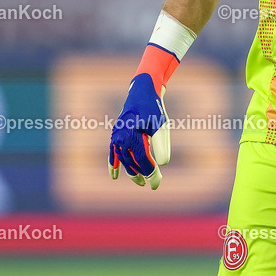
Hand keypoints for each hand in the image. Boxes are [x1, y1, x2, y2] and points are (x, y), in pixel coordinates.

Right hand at [109, 73, 170, 189]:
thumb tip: (162, 164)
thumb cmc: (154, 109)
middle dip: (142, 174)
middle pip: (132, 162)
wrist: (143, 91)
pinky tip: (114, 176)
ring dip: (130, 171)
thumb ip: (162, 145)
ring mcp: (117, 136)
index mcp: (133, 136)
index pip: (143, 161)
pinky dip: (113, 164)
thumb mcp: (161, 126)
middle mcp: (121, 137)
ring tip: (139, 180)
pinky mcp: (116, 133)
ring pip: (123, 159)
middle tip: (152, 184)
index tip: (156, 184)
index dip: (150, 174)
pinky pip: (112, 152)